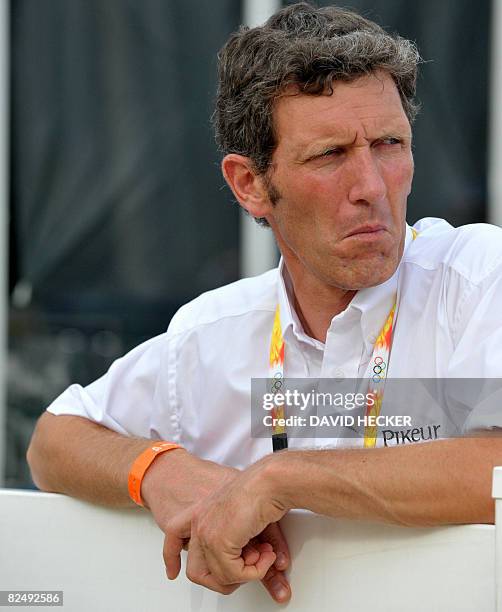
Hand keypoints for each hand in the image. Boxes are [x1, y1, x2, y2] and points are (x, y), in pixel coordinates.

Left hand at [165, 454, 290, 602]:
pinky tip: (266, 556)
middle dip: (225, 580)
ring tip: (264, 558)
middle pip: (196, 571)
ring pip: (219, 577)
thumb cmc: (263, 491)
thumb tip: (253, 566)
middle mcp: (200, 522)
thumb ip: (242, 546)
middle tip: (247, 572)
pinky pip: (234, 574)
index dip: (171, 556)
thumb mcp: (247, 520)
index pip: (174, 535)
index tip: (172, 573)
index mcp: (202, 511)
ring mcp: (207, 532)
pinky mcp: (219, 541)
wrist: (269, 481)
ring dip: (247, 574)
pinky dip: (255, 571)